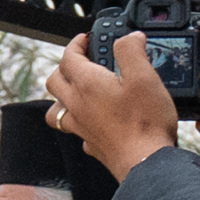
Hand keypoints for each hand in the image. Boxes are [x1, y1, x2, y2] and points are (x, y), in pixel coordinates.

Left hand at [45, 31, 181, 180]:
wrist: (145, 162)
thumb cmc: (144, 121)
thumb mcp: (144, 76)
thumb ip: (132, 52)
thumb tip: (128, 38)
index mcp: (87, 85)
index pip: (69, 57)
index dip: (76, 44)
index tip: (85, 39)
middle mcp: (77, 106)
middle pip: (54, 81)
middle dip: (64, 66)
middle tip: (81, 60)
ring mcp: (80, 127)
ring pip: (56, 107)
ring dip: (62, 94)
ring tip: (77, 89)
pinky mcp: (89, 142)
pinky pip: (73, 128)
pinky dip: (76, 118)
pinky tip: (90, 118)